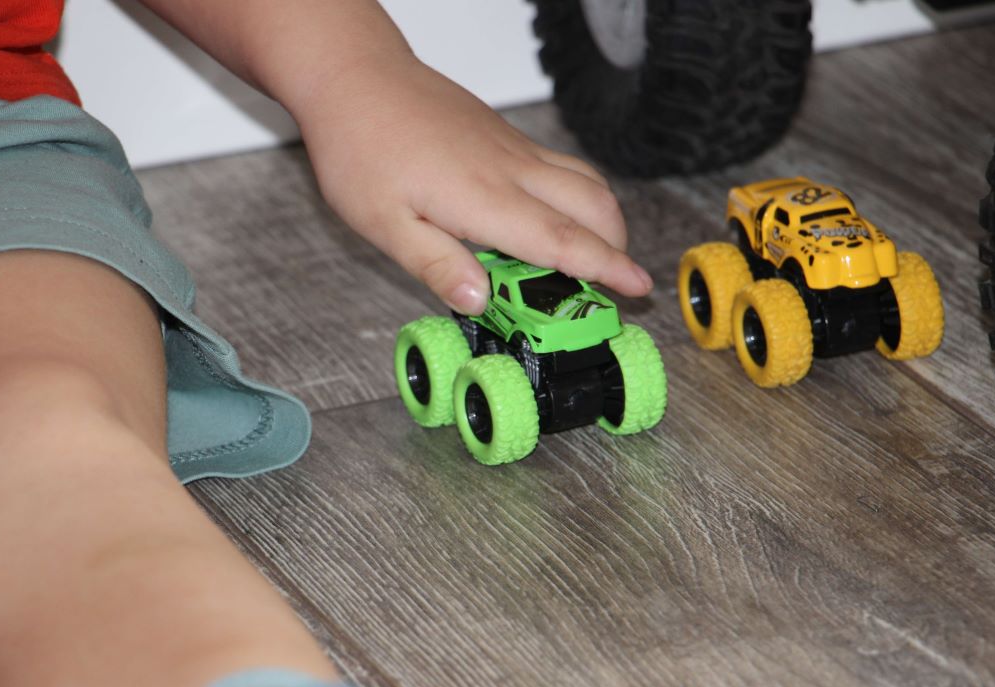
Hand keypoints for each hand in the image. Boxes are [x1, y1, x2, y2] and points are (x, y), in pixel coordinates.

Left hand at [293, 54, 652, 314]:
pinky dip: (580, 196)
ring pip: (585, 181)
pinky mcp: (507, 137)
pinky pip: (563, 166)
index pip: (562, 241)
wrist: (356, 77)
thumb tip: (479, 302)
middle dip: (617, 247)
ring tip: (594, 254)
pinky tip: (554, 219)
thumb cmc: (362, 147)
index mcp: (483, 199)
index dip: (606, 268)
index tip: (638, 288)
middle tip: (616, 283)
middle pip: (593, 206)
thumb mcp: (382, 223)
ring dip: (603, 219)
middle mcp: (510, 170)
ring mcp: (513, 148)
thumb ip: (434, 265)